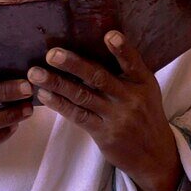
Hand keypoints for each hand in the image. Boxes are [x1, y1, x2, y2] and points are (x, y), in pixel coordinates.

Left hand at [27, 31, 179, 190]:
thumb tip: (97, 44)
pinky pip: (78, 116)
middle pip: (99, 78)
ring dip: (57, 84)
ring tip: (35, 73)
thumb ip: (128, 71)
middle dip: (74, 64)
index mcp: (143, 82)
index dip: (122, 49)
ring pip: (83, 96)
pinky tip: (44, 94)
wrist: (155, 155)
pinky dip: (60, 104)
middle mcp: (130, 98)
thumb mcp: (146, 90)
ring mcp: (117, 117)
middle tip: (52, 54)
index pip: (132, 62)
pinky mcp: (104, 133)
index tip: (109, 35)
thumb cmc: (145, 114)